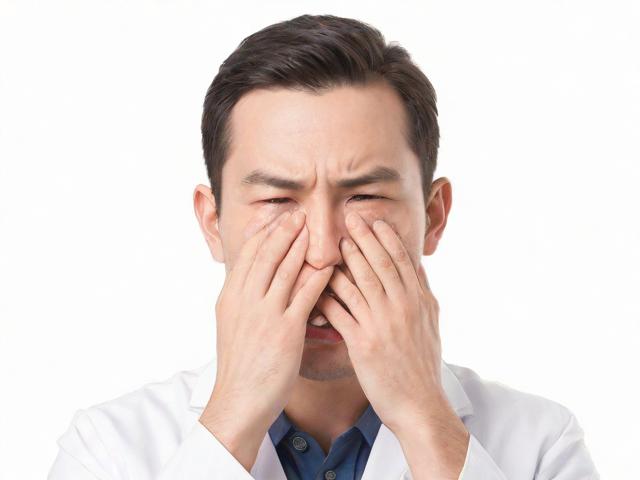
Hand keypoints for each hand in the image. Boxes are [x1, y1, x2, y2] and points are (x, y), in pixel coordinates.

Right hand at [200, 209, 333, 470]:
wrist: (238, 401)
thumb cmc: (239, 366)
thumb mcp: (232, 325)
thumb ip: (243, 300)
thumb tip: (252, 281)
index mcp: (230, 298)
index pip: (249, 256)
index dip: (266, 234)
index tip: (279, 219)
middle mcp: (245, 301)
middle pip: (266, 255)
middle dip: (284, 231)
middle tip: (299, 214)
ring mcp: (265, 314)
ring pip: (285, 269)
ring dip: (301, 246)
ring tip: (314, 229)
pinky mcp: (285, 331)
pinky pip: (305, 295)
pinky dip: (318, 276)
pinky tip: (330, 264)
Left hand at [316, 211, 450, 432]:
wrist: (420, 405)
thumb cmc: (423, 366)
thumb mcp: (431, 324)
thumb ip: (423, 293)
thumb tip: (417, 267)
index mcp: (418, 302)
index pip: (401, 262)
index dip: (386, 238)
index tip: (374, 220)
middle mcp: (401, 308)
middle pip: (379, 265)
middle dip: (363, 238)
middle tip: (348, 217)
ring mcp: (382, 325)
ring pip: (359, 283)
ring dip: (343, 261)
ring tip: (330, 243)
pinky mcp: (363, 343)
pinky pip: (340, 312)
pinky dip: (326, 296)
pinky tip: (313, 284)